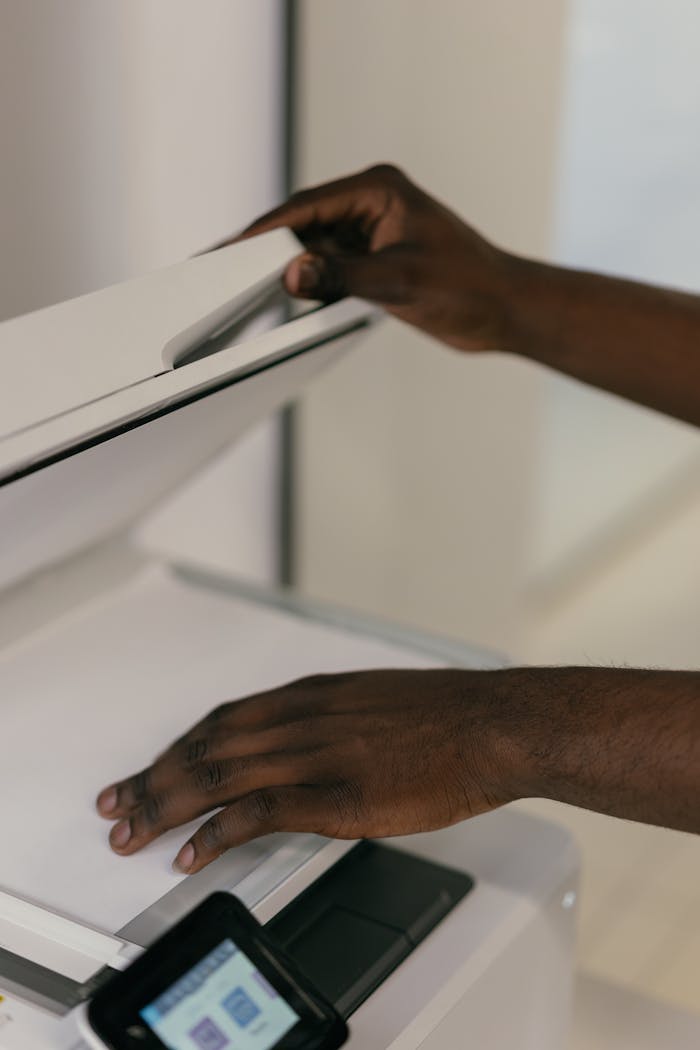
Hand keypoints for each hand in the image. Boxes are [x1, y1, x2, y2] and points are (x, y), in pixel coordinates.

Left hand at [96, 669, 518, 874]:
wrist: (490, 724)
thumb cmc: (445, 716)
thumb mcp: (375, 703)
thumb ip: (332, 721)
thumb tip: (308, 746)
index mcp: (310, 695)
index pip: (223, 719)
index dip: (179, 746)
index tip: (152, 767)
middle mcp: (301, 718)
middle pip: (207, 745)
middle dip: (155, 777)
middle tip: (117, 802)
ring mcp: (314, 753)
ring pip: (218, 775)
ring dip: (167, 805)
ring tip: (132, 831)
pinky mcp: (333, 793)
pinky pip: (256, 812)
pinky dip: (216, 834)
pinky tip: (192, 854)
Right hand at [239, 164, 511, 353]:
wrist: (503, 310)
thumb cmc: (470, 285)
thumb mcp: (400, 282)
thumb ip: (342, 277)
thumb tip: (293, 274)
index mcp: (378, 190)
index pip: (307, 205)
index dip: (265, 229)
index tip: (232, 247)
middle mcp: (372, 203)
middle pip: (304, 222)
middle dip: (268, 246)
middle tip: (226, 266)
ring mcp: (372, 231)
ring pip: (314, 246)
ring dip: (289, 266)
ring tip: (246, 285)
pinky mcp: (376, 259)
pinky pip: (331, 266)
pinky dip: (311, 281)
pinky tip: (289, 296)